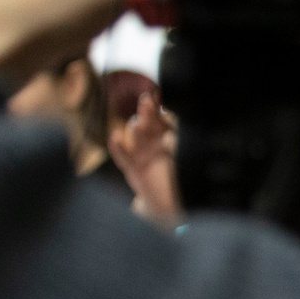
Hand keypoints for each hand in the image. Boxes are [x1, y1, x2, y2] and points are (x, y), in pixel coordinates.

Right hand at [110, 90, 183, 226]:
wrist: (170, 202)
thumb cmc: (180, 175)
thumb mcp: (184, 154)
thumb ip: (181, 138)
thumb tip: (181, 121)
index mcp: (167, 134)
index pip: (162, 117)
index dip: (159, 107)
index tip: (159, 96)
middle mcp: (152, 140)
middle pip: (148, 122)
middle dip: (147, 111)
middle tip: (147, 100)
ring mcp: (141, 153)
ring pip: (135, 136)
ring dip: (135, 128)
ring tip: (138, 123)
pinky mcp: (132, 168)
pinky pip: (123, 156)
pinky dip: (118, 146)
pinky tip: (115, 137)